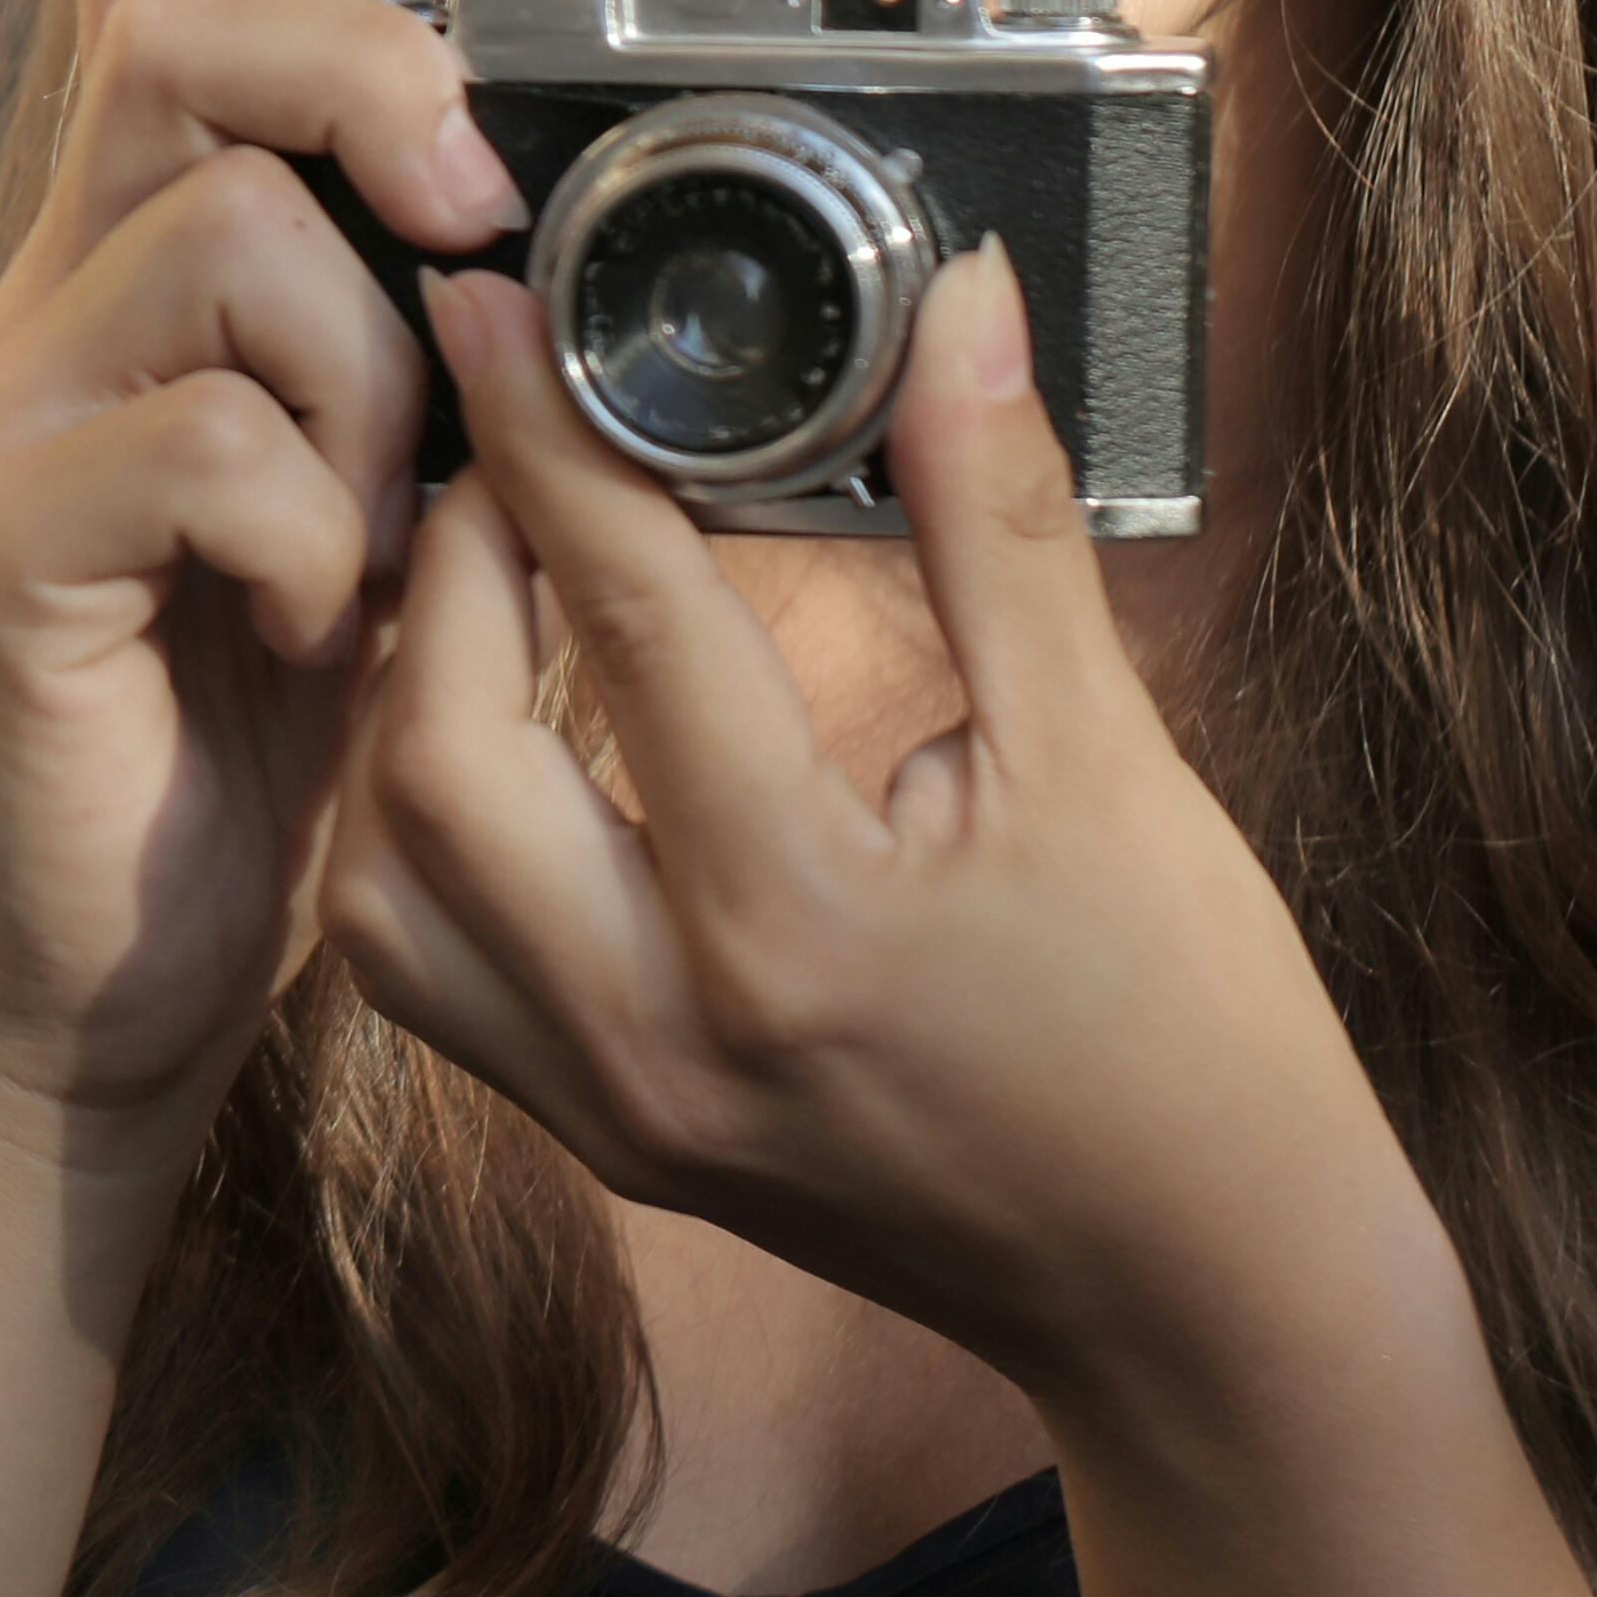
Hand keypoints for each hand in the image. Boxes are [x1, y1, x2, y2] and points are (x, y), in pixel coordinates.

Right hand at [0, 0, 524, 1152]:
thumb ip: (441, 344)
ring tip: (385, 521)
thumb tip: (581, 217)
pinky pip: (192, 444)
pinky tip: (315, 618)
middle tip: (479, 213)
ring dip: (371, 365)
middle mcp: (45, 304)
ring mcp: (1, 424)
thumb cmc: (272, 727)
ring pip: (214, 229)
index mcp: (139, 259)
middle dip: (368, 70)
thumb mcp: (398, 486)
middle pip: (167, 28)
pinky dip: (306, 523)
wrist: (118, 969)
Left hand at [318, 246, 1416, 1414]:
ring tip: (481, 582)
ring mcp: (616, 1108)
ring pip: (392, 886)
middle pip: (440, 764)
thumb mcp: (1114, 759)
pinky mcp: (605, 1140)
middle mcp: (667, 1032)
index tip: (491, 302)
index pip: (629, 624)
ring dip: (405, 715)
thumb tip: (963, 299)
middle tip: (493, 447)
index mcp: (801, 925)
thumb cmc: (1190, 1031)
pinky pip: (430, 976)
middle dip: (441, 577)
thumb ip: (1001, 520)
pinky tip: (497, 738)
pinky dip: (426, 836)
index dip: (549, 437)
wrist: (1205, 1297)